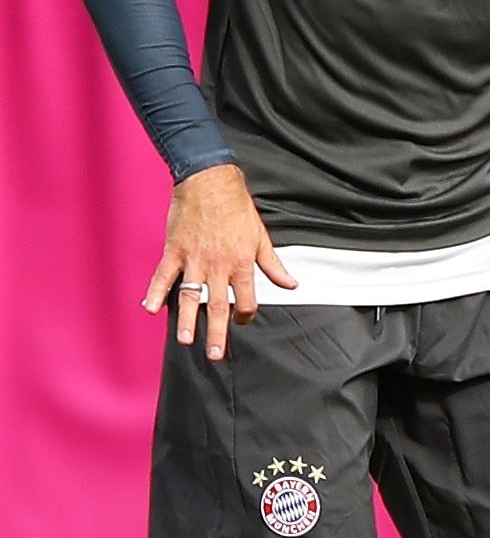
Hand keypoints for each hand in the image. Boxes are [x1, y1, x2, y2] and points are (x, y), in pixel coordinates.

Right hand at [148, 164, 292, 360]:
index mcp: (242, 263)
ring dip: (186, 320)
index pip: (247, 299)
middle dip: (217, 332)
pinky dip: (156, 292)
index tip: (241, 322)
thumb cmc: (237, 209)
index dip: (246, 314)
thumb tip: (291, 285)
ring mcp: (194, 259)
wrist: (210, 183)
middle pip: (218, 305)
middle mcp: (218, 265)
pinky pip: (163, 276)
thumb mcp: (261, 237)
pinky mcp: (174, 251)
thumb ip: (273, 265)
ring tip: (184, 341)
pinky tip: (150, 309)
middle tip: (214, 354)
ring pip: (190, 296)